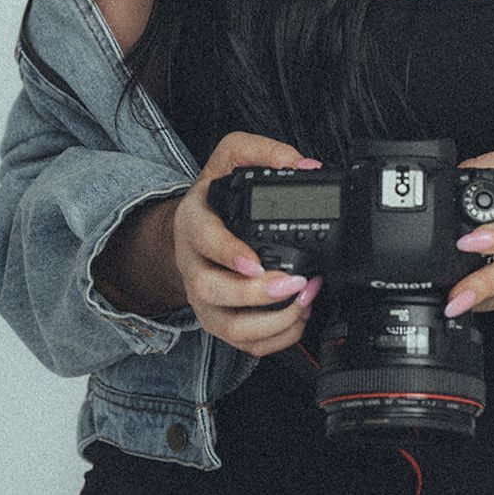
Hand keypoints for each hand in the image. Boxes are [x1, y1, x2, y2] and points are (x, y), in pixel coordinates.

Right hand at [172, 132, 324, 357]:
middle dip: (256, 295)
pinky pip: (243, 343)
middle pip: (213, 292)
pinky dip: (274, 339)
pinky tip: (296, 318)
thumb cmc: (214, 196)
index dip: (229, 255)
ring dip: (269, 323)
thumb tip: (303, 164)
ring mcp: (205, 298)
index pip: (204, 241)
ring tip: (302, 304)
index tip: (255, 262)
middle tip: (294, 283)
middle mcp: (194, 265)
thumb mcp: (230, 157)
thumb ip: (264, 151)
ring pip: (228, 327)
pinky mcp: (219, 319)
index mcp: (194, 224)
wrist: (190, 229)